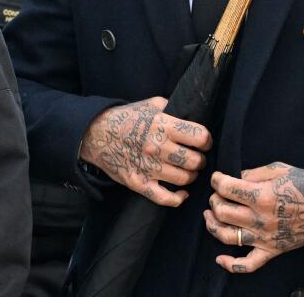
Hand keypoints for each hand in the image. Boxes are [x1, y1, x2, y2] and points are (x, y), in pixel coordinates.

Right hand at [79, 97, 211, 206]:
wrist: (96, 134)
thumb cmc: (127, 118)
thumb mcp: (151, 105)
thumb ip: (172, 107)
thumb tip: (192, 111)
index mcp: (163, 125)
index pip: (200, 137)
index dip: (206, 141)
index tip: (204, 143)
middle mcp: (157, 147)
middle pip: (194, 161)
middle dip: (200, 160)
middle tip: (196, 158)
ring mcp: (148, 167)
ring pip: (183, 179)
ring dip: (191, 176)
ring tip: (188, 171)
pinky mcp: (139, 183)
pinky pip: (164, 198)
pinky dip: (177, 199)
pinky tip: (182, 193)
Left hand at [204, 162, 303, 273]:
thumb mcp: (279, 169)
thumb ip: (253, 173)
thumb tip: (233, 177)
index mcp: (261, 195)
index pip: (226, 188)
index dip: (216, 179)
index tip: (216, 177)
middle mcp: (260, 219)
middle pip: (222, 212)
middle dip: (214, 200)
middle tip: (217, 194)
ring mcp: (264, 238)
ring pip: (227, 236)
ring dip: (212, 225)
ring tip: (210, 216)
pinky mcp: (271, 251)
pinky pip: (247, 265)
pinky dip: (230, 265)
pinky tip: (219, 258)